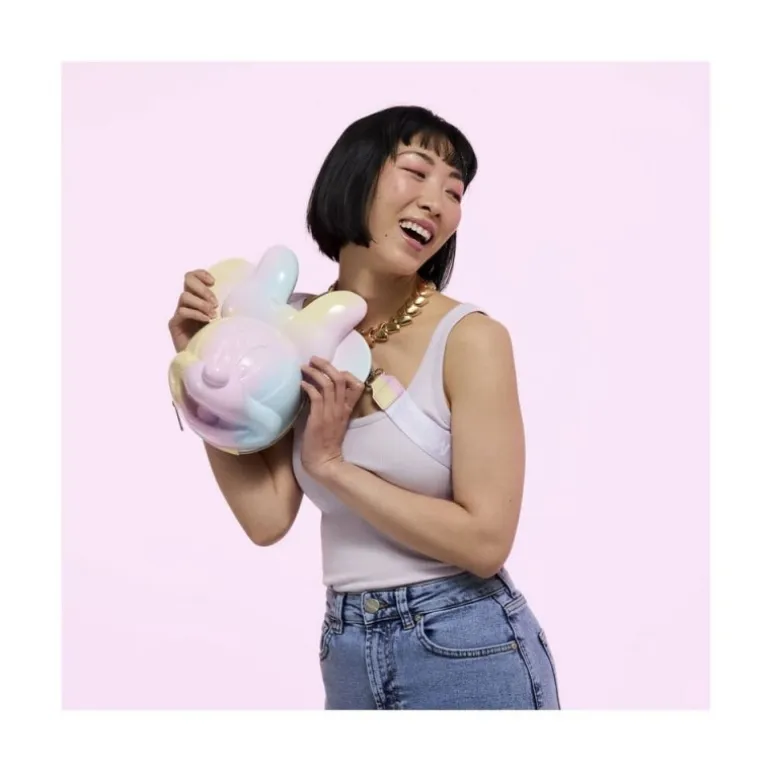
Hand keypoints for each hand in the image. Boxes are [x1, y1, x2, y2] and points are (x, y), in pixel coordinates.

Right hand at [168, 269, 218, 352]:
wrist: (206, 360)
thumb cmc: (218, 339)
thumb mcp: (224, 319)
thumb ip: (225, 308)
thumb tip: (240, 295)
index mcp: (198, 299)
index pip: (192, 278)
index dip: (200, 274)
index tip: (213, 281)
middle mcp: (187, 303)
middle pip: (187, 281)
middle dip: (202, 288)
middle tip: (215, 302)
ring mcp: (180, 314)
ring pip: (185, 296)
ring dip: (201, 303)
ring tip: (212, 315)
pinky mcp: (174, 325)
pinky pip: (182, 312)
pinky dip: (196, 314)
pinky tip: (207, 321)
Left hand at [300, 357, 365, 479]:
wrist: (323, 461)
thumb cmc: (325, 443)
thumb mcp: (334, 421)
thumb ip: (331, 406)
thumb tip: (317, 389)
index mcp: (347, 409)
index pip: (356, 385)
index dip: (345, 372)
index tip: (330, 369)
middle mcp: (340, 408)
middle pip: (340, 378)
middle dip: (326, 365)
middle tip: (313, 359)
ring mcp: (330, 413)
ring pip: (328, 384)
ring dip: (315, 372)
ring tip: (303, 367)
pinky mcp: (319, 418)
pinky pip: (316, 396)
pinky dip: (308, 386)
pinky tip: (301, 383)